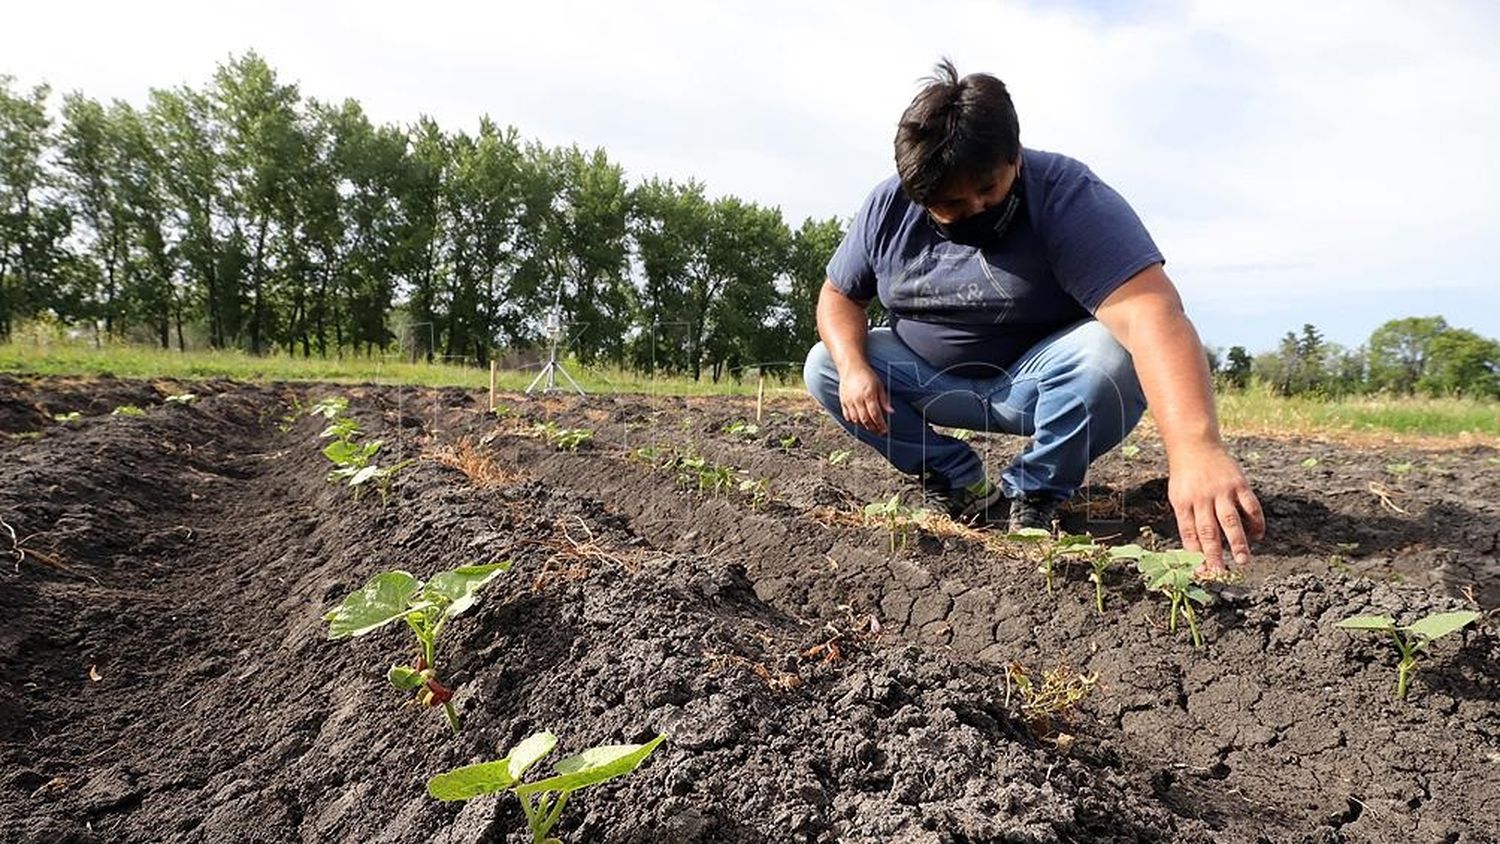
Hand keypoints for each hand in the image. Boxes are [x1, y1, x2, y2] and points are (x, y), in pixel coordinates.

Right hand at [838, 364, 893, 434]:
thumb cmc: (867, 375)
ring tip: (871, 427)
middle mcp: (858, 399)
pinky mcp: (843, 402)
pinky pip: (847, 416)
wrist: (851, 368)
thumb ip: (884, 400)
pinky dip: (854, 421)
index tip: (885, 430)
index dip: (880, 424)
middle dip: (873, 428)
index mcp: (869, 395)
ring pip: (856, 420)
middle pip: (865, 420)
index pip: (875, 414)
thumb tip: (891, 412)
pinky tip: (860, 421)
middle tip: (879, 432)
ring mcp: (849, 401)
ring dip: (864, 426)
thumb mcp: (879, 385)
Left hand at [1166, 445, 1265, 576]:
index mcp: (1183, 504)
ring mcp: (1221, 490)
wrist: (1194, 444)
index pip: (1189, 535)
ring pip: (1230, 520)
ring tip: (1243, 560)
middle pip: (1208, 531)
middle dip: (1215, 555)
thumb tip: (1197, 551)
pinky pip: (1249, 505)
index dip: (1195, 555)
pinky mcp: (1238, 483)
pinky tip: (1258, 536)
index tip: (1202, 574)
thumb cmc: (1186, 477)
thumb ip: (1188, 520)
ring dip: (1237, 542)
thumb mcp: (1178, 497)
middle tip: (1221, 574)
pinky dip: (1256, 521)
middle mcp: (1201, 498)